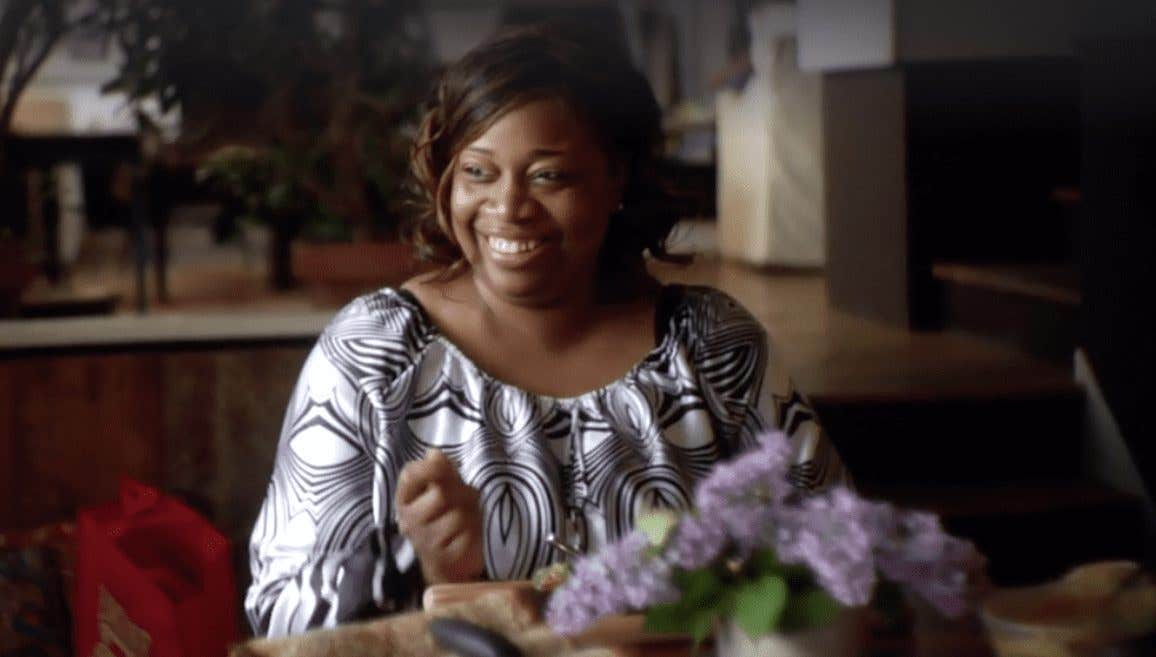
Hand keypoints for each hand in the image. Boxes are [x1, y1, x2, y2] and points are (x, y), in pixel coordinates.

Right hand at [395, 449, 484, 584]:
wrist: (449, 565)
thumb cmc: (447, 519)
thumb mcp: (445, 490)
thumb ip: (441, 471)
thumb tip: (433, 454)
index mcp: (406, 499)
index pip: (410, 475)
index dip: (429, 467)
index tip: (441, 465)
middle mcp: (409, 520)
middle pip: (441, 493)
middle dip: (461, 493)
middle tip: (464, 501)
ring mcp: (424, 541)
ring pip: (458, 515)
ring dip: (471, 515)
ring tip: (466, 521)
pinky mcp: (442, 558)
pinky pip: (467, 535)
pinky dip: (474, 533)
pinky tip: (467, 537)